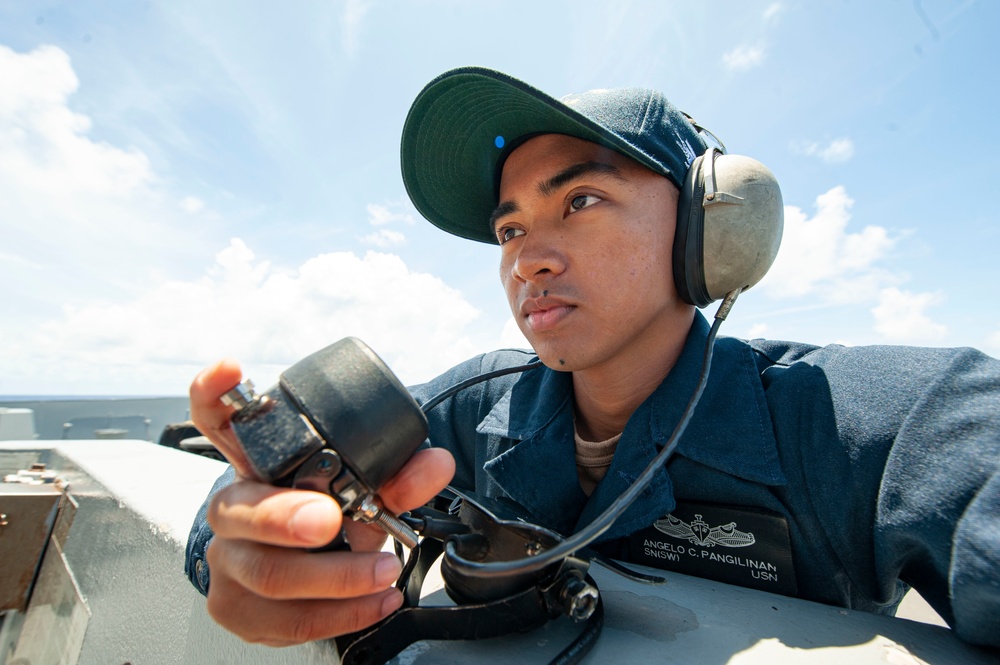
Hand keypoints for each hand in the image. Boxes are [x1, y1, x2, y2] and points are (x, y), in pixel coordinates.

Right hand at [189, 359, 455, 644]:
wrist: (301, 571)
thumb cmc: (323, 515)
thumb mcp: (359, 490)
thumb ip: (395, 475)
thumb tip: (436, 465)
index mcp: (254, 463)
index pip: (219, 418)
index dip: (216, 391)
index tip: (231, 368)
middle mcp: (231, 507)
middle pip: (241, 510)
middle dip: (287, 518)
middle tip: (331, 521)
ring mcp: (228, 559)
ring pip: (267, 574)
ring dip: (336, 577)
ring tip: (382, 573)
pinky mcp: (235, 607)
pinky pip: (286, 620)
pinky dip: (342, 614)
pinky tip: (375, 602)